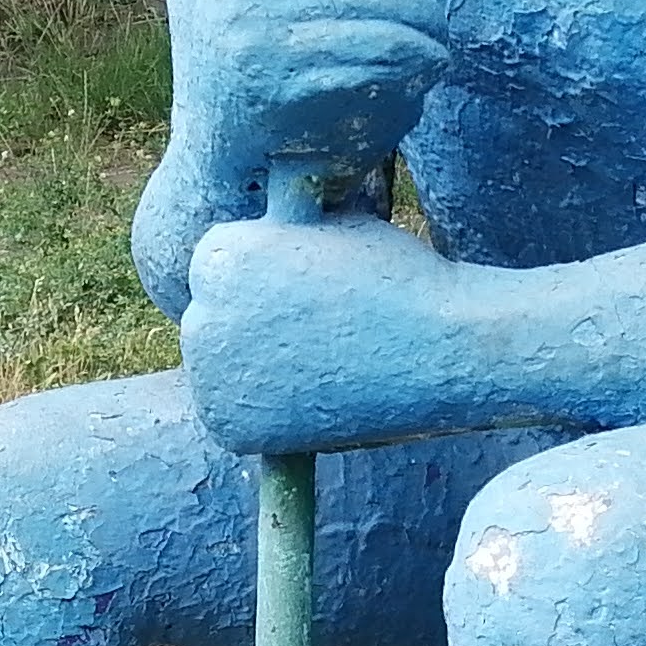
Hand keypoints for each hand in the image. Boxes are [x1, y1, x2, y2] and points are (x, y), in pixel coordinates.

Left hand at [183, 212, 458, 455]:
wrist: (441, 348)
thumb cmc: (398, 278)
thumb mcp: (330, 225)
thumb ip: (285, 230)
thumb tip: (268, 220)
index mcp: (220, 254)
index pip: (216, 266)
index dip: (260, 279)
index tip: (297, 295)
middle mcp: (204, 311)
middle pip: (210, 318)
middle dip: (249, 324)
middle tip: (307, 336)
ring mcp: (212, 373)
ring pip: (218, 368)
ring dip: (253, 369)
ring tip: (316, 367)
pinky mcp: (229, 424)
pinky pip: (233, 417)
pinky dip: (262, 416)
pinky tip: (309, 400)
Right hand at [191, 0, 446, 175]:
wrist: (214, 118)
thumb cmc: (256, 35)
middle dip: (419, 2)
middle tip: (438, 20)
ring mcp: (257, 37)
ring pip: (377, 28)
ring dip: (422, 40)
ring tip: (437, 49)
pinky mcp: (278, 88)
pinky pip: (365, 70)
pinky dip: (404, 69)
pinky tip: (419, 71)